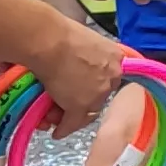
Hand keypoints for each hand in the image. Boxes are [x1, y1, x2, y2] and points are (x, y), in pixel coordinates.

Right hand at [29, 22, 127, 139]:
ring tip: (55, 117)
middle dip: (83, 103)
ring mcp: (98, 93)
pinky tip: (57, 132)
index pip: (110, 78)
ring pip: (87, 111)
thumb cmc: (58, 33)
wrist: (48, 41)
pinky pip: (73, 122)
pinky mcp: (81, 106)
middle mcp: (113, 76)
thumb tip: (77, 62)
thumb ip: (89, 55)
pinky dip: (64, 128)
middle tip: (66, 106)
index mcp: (116, 57)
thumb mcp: (84, 41)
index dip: (95, 87)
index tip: (85, 92)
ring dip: (70, 115)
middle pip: (100, 96)